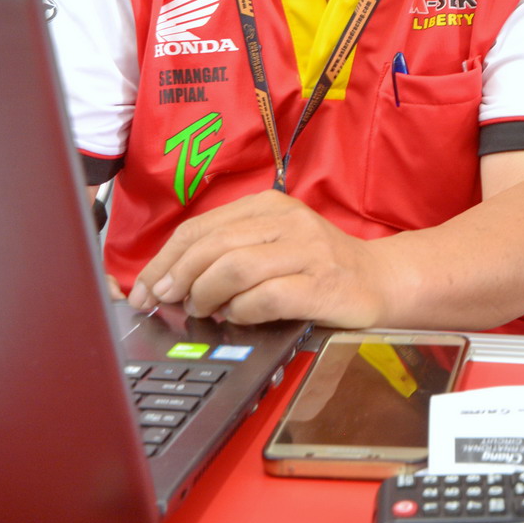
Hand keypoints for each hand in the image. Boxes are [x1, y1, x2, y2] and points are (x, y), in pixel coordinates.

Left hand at [128, 190, 392, 326]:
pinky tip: (236, 316)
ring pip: (235, 267)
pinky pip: (267, 296)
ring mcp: (307, 251)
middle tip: (162, 302)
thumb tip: (170, 282)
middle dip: (176, 277)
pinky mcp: (321, 284)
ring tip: (200, 310)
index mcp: (267, 206)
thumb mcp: (273, 246)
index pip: (200, 227)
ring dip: (206, 293)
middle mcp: (287, 221)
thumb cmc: (318, 267)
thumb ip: (229, 253)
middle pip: (212, 244)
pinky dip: (242, 310)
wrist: (380, 280)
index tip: (143, 287)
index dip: (164, 259)